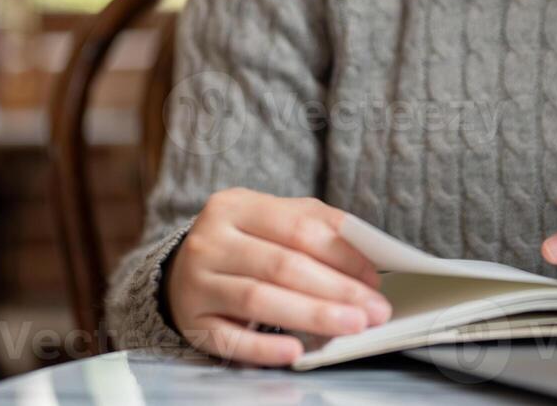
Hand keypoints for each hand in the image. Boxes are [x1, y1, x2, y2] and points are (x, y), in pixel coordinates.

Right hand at [165, 188, 392, 365]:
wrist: (182, 270)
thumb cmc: (243, 244)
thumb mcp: (270, 219)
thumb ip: (314, 224)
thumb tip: (367, 249)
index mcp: (234, 206)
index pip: (297, 227)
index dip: (341, 253)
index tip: (374, 277)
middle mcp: (210, 241)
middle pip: (282, 265)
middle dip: (336, 289)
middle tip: (373, 310)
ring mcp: (197, 282)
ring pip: (259, 299)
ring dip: (312, 315)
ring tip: (351, 326)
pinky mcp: (193, 322)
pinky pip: (231, 339)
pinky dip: (265, 347)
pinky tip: (295, 350)